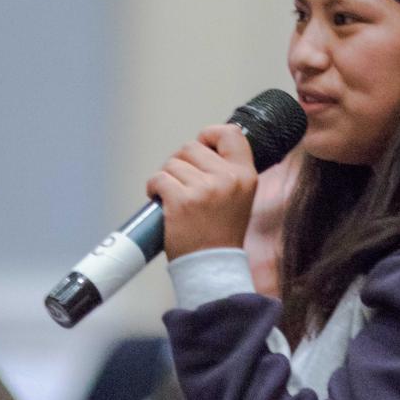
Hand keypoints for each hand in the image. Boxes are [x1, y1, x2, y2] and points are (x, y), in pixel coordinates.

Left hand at [146, 124, 256, 258]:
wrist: (212, 266)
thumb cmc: (220, 234)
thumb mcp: (238, 197)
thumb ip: (227, 172)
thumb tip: (203, 146)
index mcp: (245, 176)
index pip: (231, 133)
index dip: (210, 134)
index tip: (202, 147)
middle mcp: (227, 179)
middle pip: (191, 147)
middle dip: (181, 163)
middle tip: (184, 184)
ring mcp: (204, 189)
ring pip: (172, 163)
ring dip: (167, 178)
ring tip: (175, 198)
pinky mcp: (181, 201)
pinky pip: (158, 178)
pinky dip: (153, 188)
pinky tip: (160, 201)